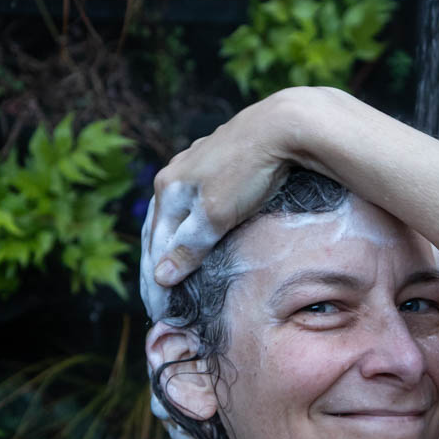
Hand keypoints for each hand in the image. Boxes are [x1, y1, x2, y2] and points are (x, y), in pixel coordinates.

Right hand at [145, 88, 318, 291]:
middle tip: (162, 303)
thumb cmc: (249, 172)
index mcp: (168, 188)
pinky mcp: (218, 162)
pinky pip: (195, 203)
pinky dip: (190, 228)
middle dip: (159, 268)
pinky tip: (199, 238)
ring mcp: (195, 165)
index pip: (153, 246)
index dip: (156, 282)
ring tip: (176, 276)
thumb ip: (189, 246)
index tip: (162, 311)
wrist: (284, 126)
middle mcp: (175, 174)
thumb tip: (162, 276)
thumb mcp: (216, 214)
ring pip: (176, 216)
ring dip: (172, 247)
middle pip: (159, 231)